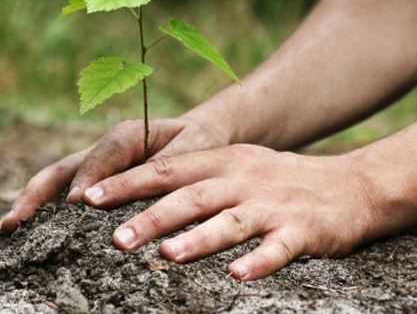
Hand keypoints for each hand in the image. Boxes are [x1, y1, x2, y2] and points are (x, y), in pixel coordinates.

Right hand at [0, 116, 231, 239]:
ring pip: (52, 184)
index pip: (101, 156)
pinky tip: (17, 236)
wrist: (196, 136)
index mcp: (126, 135)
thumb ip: (171, 164)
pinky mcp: (90, 182)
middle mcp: (101, 150)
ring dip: (25, 207)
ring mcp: (91, 167)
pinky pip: (60, 197)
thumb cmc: (197, 143)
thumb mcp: (194, 148)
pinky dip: (38, 215)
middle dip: (35, 197)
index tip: (75, 205)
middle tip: (12, 224)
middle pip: (61, 170)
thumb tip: (144, 189)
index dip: (87, 179)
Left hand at [83, 144, 377, 279]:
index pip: (166, 169)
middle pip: (191, 196)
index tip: (89, 199)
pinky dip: (259, 261)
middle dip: (152, 216)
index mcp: (221, 162)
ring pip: (230, 221)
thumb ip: (192, 179)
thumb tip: (137, 197)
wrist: (349, 184)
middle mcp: (242, 179)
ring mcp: (272, 204)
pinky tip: (238, 276)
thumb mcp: (234, 167)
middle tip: (116, 239)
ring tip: (167, 256)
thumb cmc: (275, 180)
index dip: (127, 183)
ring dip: (199, 239)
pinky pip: (279, 247)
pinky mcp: (303, 230)